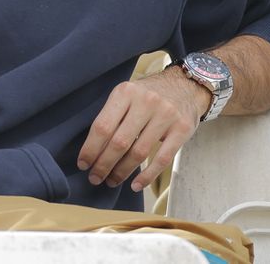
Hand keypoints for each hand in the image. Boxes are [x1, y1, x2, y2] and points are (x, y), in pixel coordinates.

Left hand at [77, 66, 207, 192]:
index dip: (90, 149)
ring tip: (112, 181)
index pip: (103, 126)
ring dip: (122, 172)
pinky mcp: (182, 129)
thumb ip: (112, 116)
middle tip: (95, 178)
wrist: (185, 85)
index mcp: (126, 92)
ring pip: (139, 152)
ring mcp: (165, 115)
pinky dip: (147, 176)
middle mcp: (146, 101)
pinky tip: (135, 185)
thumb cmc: (149, 95)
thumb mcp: (127, 95)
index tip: (83, 164)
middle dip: (103, 164)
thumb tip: (92, 150)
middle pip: (119, 142)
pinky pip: (162, 159)